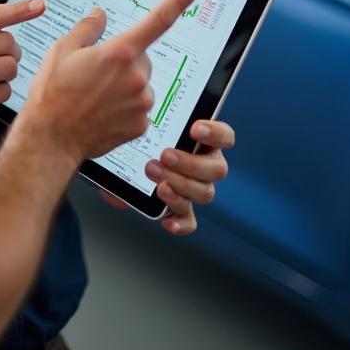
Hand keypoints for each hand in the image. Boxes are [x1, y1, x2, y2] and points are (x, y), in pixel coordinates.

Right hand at [23, 0, 200, 163]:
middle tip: (94, 72)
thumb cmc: (53, 92)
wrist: (52, 137)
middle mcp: (136, 77)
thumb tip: (100, 15)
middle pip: (140, 58)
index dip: (178, 2)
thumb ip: (87, 29)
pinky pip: (138, 107)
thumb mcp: (62, 50)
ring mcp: (141, 103)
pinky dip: (124, 107)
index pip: (157, 21)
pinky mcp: (141, 124)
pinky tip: (102, 111)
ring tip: (94, 95)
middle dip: (124, 60)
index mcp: (119, 53)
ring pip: (140, 84)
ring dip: (124, 85)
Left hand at [97, 119, 234, 235]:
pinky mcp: (182, 210)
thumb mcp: (140, 127)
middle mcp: (205, 165)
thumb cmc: (138, 136)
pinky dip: (180, 222)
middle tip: (165, 156)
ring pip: (204, 193)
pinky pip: (190, 221)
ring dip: (180, 186)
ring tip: (156, 180)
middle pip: (217, 169)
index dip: (215, 133)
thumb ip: (139, 128)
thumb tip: (132, 130)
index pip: (224, 136)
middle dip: (190, 163)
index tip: (194, 129)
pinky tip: (166, 220)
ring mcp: (196, 189)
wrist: (125, 161)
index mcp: (203, 141)